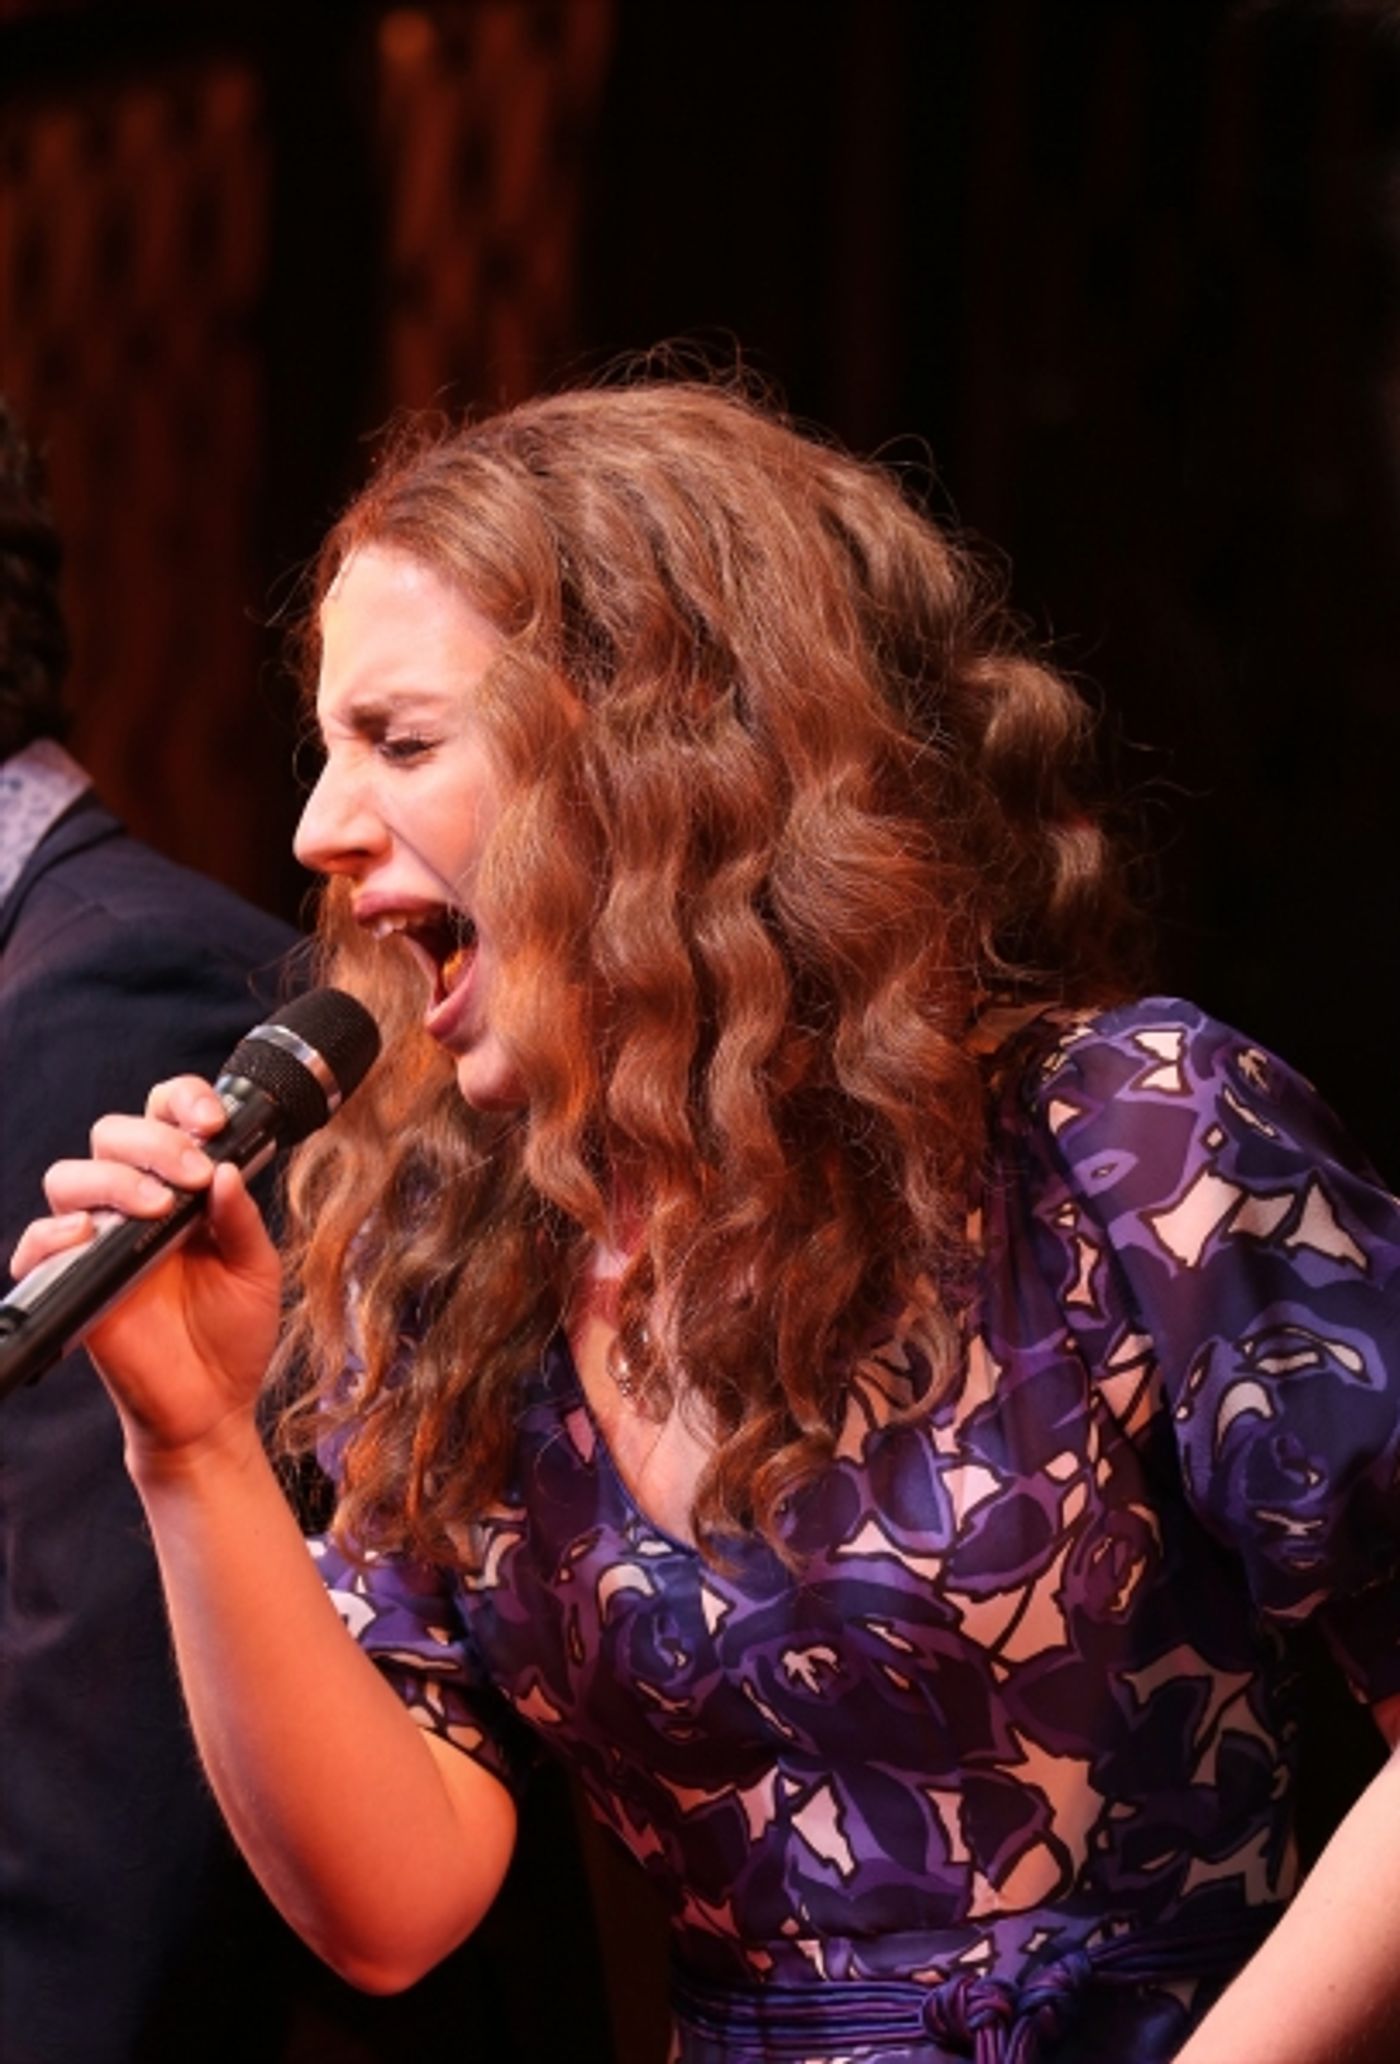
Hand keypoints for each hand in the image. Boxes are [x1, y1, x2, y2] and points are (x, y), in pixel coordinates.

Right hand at [9, 1076, 283, 1464]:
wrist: (213, 1405)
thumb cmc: (234, 1333)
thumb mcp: (256, 1268)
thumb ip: (241, 1218)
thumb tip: (227, 1169)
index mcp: (183, 1188)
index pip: (165, 1115)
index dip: (183, 1102)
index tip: (214, 1123)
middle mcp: (137, 1205)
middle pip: (113, 1134)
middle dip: (154, 1141)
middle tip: (193, 1174)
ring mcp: (102, 1242)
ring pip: (71, 1176)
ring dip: (113, 1179)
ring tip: (157, 1207)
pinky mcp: (76, 1282)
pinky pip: (38, 1243)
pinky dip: (56, 1234)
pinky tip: (92, 1237)